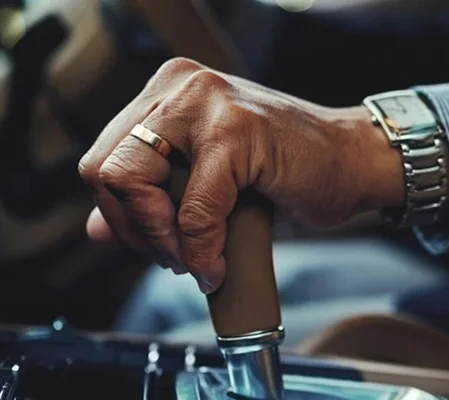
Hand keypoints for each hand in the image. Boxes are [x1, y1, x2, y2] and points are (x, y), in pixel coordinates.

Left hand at [78, 58, 403, 291]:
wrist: (351, 162)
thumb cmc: (287, 168)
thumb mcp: (204, 180)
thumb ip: (150, 197)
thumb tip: (97, 230)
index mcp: (167, 91)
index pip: (102, 158)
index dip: (119, 213)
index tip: (153, 242)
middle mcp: (181, 87)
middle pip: (106, 170)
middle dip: (134, 229)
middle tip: (171, 257)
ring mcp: (206, 104)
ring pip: (135, 184)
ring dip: (162, 241)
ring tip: (195, 260)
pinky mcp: (235, 133)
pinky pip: (192, 211)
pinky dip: (200, 251)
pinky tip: (216, 265)